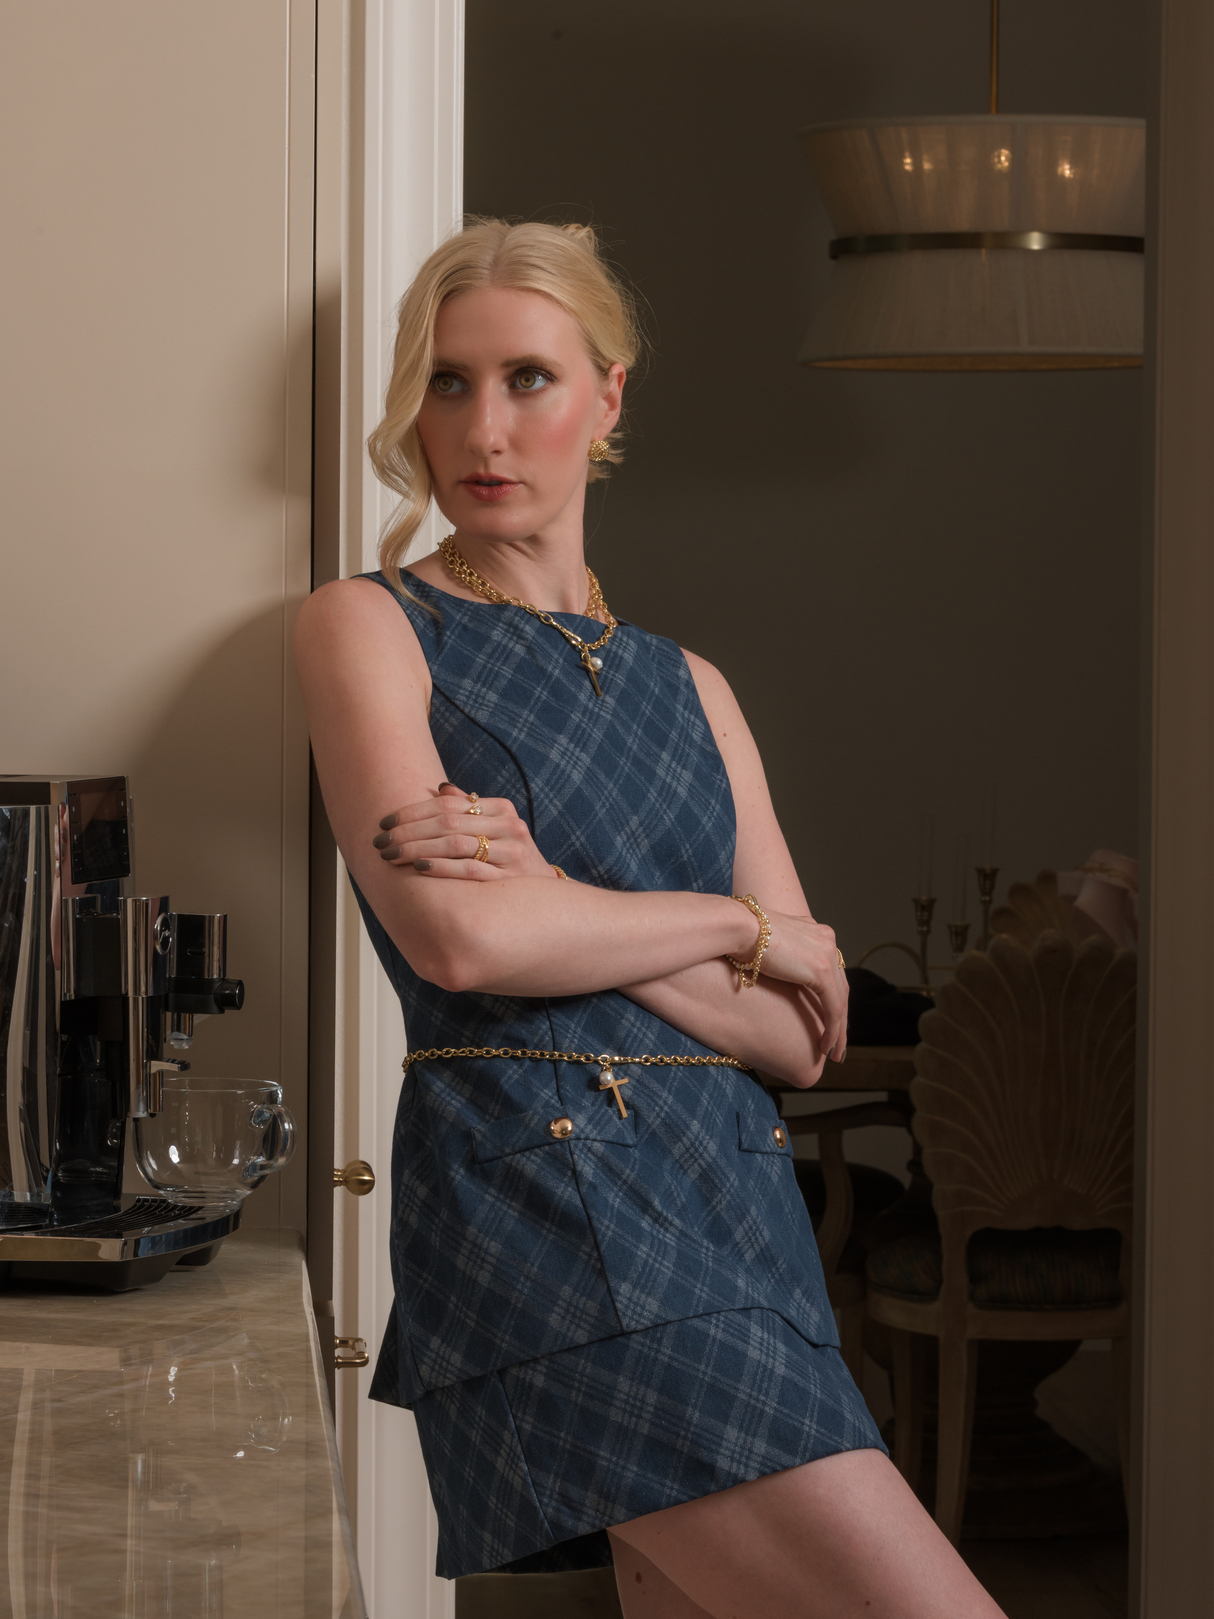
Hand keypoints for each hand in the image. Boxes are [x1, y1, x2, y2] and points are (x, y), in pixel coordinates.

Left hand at [372, 782, 557, 881]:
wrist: (546, 897)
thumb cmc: (510, 860)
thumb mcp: (495, 829)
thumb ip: (470, 808)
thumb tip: (441, 788)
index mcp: (501, 808)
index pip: (448, 804)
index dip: (412, 812)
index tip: (385, 822)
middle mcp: (508, 826)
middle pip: (447, 822)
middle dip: (408, 832)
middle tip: (380, 841)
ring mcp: (510, 852)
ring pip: (455, 844)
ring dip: (417, 849)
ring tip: (391, 855)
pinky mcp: (508, 878)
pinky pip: (468, 870)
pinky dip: (441, 867)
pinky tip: (418, 868)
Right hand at [752, 911, 847, 1064]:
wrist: (738, 927)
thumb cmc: (738, 937)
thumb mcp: (767, 947)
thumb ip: (780, 957)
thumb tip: (773, 972)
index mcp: (815, 932)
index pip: (831, 971)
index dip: (830, 998)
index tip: (826, 1020)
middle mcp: (826, 940)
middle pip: (840, 987)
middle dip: (840, 1018)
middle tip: (837, 1043)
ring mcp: (826, 953)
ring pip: (840, 1000)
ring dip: (839, 1031)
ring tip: (834, 1053)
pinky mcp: (821, 969)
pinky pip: (833, 1007)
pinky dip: (832, 1030)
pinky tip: (825, 1046)